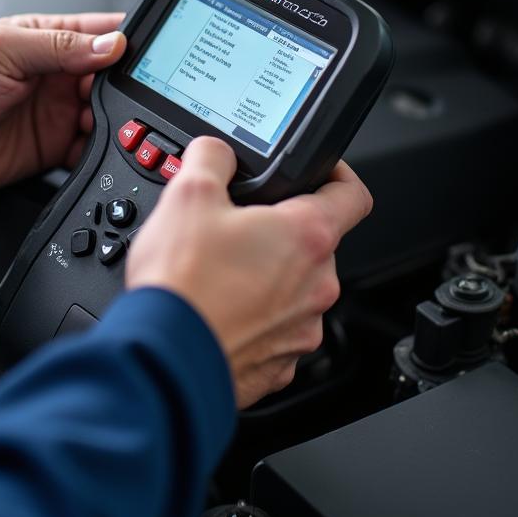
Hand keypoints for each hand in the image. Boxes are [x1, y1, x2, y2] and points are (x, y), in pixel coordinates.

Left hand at [0, 14, 125, 201]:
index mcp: (42, 38)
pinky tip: (96, 147)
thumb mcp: (3, 51)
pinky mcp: (51, 148)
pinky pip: (90, 149)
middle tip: (126, 94)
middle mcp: (52, 74)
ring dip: (115, 119)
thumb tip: (111, 43)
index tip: (147, 51)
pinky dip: (101, 150)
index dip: (125, 39)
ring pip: (107, 113)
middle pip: (111, 76)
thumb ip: (59, 46)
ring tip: (102, 121)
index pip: (98, 30)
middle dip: (125, 85)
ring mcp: (53, 112)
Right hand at [126, 138, 371, 409]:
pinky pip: (275, 328)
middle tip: (235, 225)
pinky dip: (252, 317)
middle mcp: (317, 285)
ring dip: (266, 275)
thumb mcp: (188, 194)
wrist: (165, 359)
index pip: (352, 194)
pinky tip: (217, 308)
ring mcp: (302, 329)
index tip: (316, 171)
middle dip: (279, 229)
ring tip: (218, 271)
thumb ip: (211, 157)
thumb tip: (216, 151)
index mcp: (307, 235)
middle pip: (313, 242)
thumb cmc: (184, 284)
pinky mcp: (279, 364)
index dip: (336, 173)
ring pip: (294, 287)